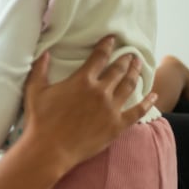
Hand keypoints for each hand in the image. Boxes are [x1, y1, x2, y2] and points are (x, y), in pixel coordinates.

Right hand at [21, 36, 154, 170]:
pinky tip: (154, 95)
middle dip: (125, 59)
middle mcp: (100, 91)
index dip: (106, 46)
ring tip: (139, 66)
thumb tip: (45, 53)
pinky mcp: (117, 126)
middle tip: (130, 53)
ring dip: (136, 73)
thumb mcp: (34, 90)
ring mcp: (111, 109)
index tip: (112, 39)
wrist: (49, 149)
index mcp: (82, 80)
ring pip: (129, 86)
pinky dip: (148, 102)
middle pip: (118, 70)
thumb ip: (40, 69)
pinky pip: (138, 111)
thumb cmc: (39, 120)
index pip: (99, 57)